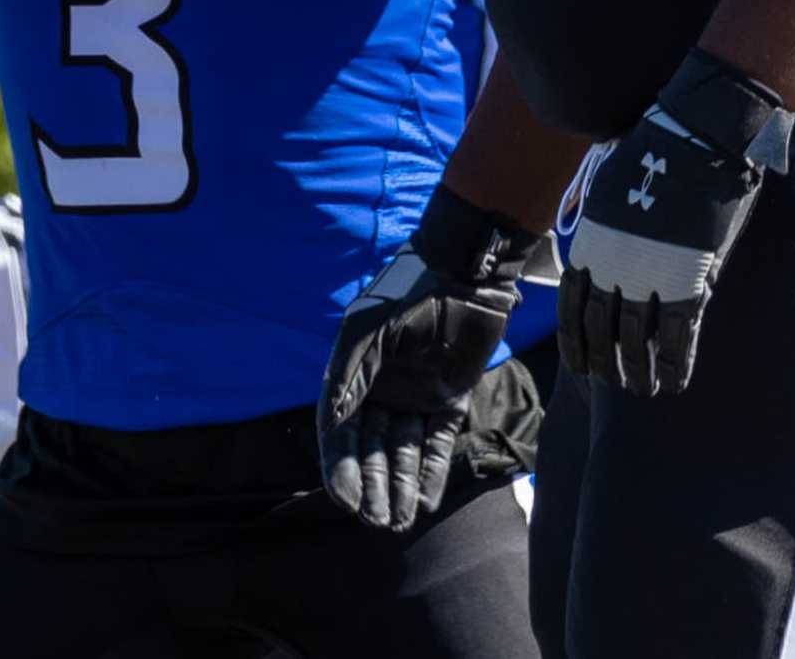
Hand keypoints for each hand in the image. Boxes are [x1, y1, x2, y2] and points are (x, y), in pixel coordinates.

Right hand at [320, 190, 544, 529]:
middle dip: (375, 486)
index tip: (347, 501)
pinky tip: (428, 501)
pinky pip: (439, 444)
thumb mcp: (369, 331)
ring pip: (405, 453)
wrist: (464, 272)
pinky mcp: (450, 400)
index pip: (341, 433)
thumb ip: (349, 375)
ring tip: (401, 521)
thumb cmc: (408, 294)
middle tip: (379, 521)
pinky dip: (434, 472)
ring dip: (402, 487)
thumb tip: (330, 420)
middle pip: (373, 450)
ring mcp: (416, 397)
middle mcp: (381, 391)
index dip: (341, 469)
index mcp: (352, 375)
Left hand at [562, 51, 794, 394]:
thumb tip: (604, 253)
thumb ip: (605, 228)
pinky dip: (674, 363)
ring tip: (641, 391)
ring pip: (635, 338)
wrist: (694, 139)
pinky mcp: (688, 278)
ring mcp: (648, 275)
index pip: (572, 305)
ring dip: (637, 370)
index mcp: (589, 243)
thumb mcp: (610, 191)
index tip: (578, 365)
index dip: (575, 340)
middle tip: (611, 385)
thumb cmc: (655, 155)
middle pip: (600, 328)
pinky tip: (674, 383)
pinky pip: (678, 334)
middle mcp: (611, 265)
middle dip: (603, 362)